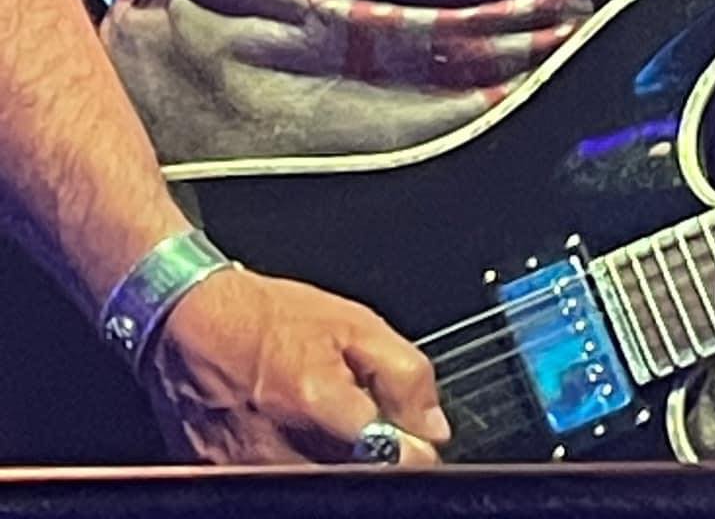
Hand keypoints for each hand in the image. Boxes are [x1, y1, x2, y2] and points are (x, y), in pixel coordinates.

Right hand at [142, 265, 449, 465]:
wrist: (190, 320)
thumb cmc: (268, 317)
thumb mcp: (353, 322)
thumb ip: (403, 373)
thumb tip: (433, 427)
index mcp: (317, 402)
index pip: (390, 459)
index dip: (412, 454)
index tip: (416, 445)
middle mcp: (281, 447)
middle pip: (353, 482)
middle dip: (372, 461)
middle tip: (369, 430)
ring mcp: (250, 471)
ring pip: (318, 488)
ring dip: (335, 466)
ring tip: (326, 428)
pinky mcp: (224, 483)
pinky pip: (278, 487)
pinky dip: (298, 469)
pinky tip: (296, 439)